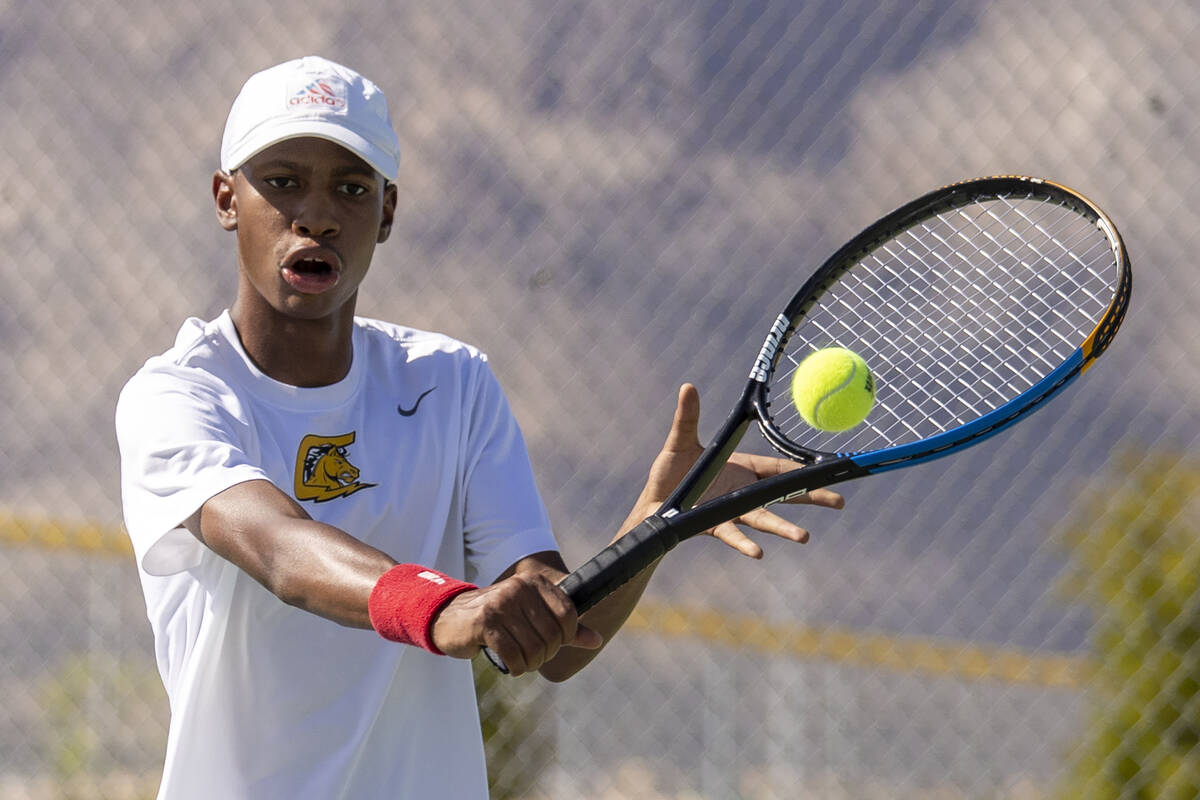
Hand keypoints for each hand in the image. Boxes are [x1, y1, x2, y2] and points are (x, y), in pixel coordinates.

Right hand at [430, 569, 601, 675]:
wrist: (451, 617)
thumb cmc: (498, 618)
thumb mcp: (532, 616)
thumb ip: (566, 627)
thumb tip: (596, 640)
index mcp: (535, 582)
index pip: (568, 614)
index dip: (567, 637)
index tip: (554, 644)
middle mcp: (519, 588)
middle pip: (552, 636)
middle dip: (546, 654)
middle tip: (534, 657)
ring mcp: (501, 604)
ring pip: (534, 649)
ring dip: (531, 664)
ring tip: (522, 662)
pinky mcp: (485, 623)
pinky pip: (513, 656)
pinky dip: (516, 668)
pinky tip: (511, 665)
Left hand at [633, 383, 844, 557]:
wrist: (651, 505)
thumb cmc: (669, 472)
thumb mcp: (680, 441)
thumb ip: (687, 418)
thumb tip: (687, 386)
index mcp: (741, 468)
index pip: (778, 468)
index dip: (801, 470)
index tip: (826, 472)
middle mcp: (741, 492)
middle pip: (783, 494)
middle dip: (811, 497)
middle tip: (839, 501)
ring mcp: (730, 511)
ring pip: (763, 518)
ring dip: (783, 528)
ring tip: (804, 537)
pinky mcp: (714, 526)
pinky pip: (732, 535)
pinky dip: (744, 544)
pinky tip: (758, 552)